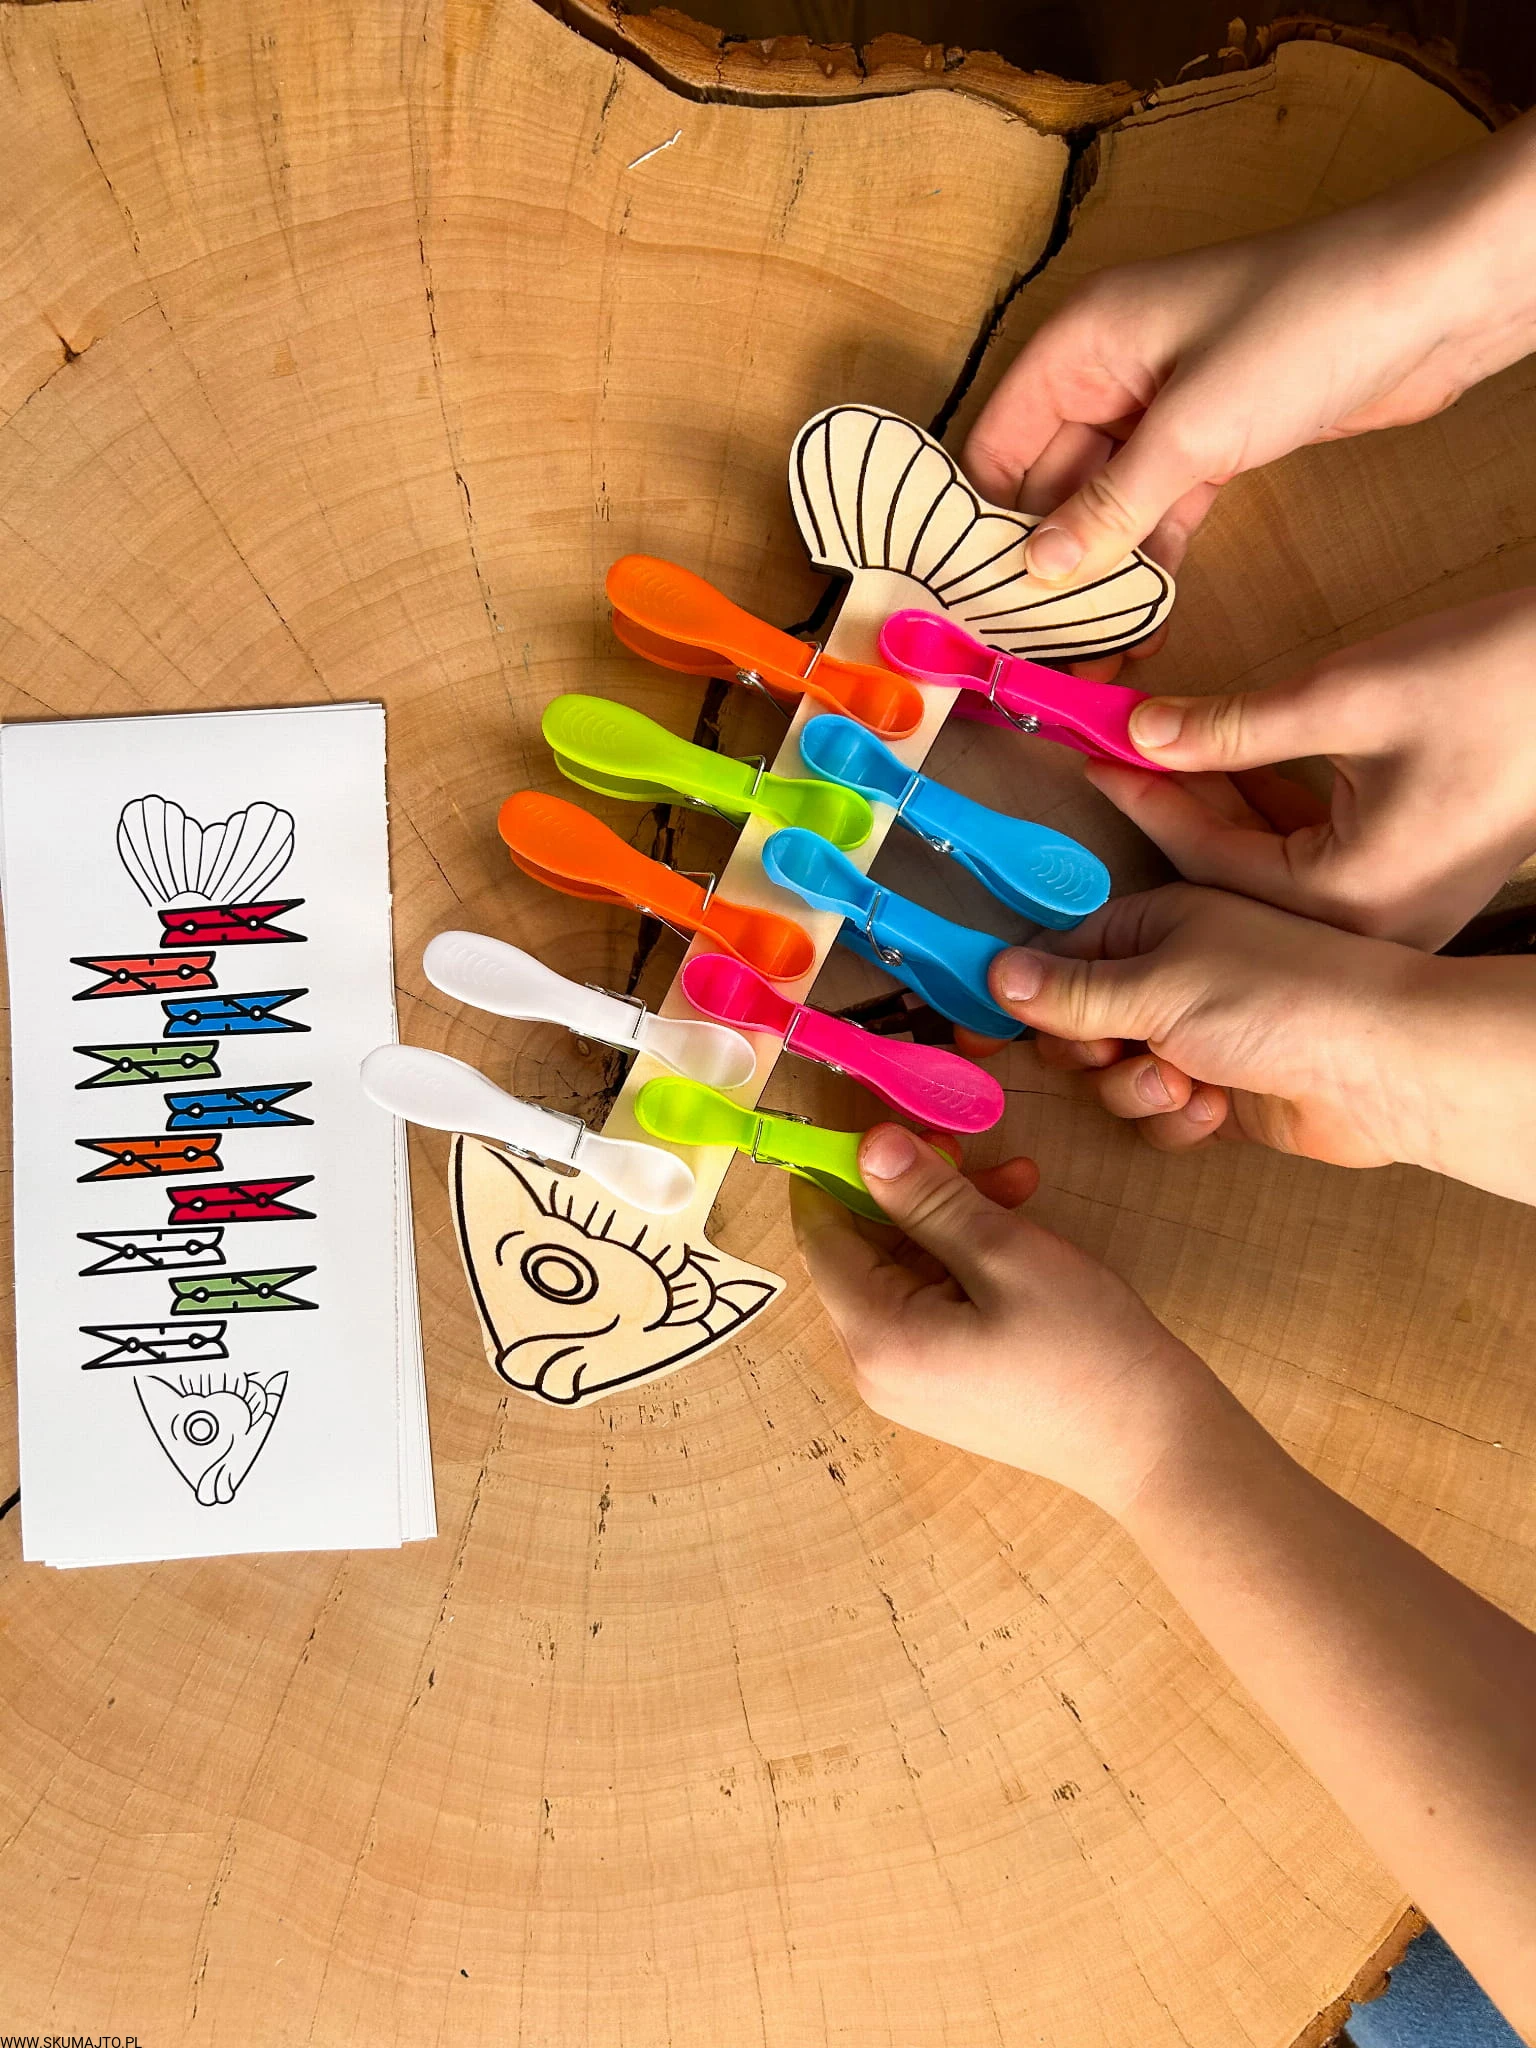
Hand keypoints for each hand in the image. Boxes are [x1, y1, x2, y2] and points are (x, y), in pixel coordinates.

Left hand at [790, 1127, 1226, 1517]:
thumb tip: (868, 1144)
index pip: (819, 1231)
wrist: (1154, 1446)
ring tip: (1019, 1183)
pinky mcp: (943, 1386)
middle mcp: (874, 1367)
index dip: (843, 1168)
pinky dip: (963, 1261)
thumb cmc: (1086, 1348)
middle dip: (915, 1190)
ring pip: (903, 1270)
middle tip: (972, 1149)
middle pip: (863, 1249)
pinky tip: (1018, 1230)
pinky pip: (929, 1303)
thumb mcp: (1005, 1252)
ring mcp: (907, 1383)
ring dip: (950, 1218)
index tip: (887, 1121)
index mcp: (876, 1337)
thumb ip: (928, 1197)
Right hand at [963, 109, 1535, 595]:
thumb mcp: (1192, 427)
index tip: (980, 599)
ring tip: (1086, 652)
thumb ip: (1108, 506)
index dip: (982, 521)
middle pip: (1047, 481)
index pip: (998, 442)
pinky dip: (1152, 562)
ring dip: (1100, 574)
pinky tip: (1144, 623)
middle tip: (1035, 646)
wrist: (1436, 301)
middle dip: (1043, 562)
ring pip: (1104, 504)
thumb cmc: (1310, 323)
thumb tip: (1038, 570)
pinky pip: (1159, 511)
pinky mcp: (1215, 439)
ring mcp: (1164, 407)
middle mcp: (1112, 371)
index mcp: (1083, 341)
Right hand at [982, 884, 1427, 1165]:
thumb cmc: (1276, 1001)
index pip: (1051, 958)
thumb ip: (1070, 989)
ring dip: (1138, 1091)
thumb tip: (993, 973)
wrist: (1380, 1071)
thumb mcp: (1158, 985)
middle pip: (1072, 1027)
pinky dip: (1178, 1120)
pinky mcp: (1215, 1091)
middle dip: (1090, 1052)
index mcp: (1149, 925)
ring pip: (1110, 1079)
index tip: (975, 1034)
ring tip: (1186, 1083)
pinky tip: (1218, 1109)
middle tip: (1123, 1050)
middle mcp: (1164, 976)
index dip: (1014, 999)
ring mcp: (1190, 1036)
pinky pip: (1156, 1116)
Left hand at [1095, 589, 1535, 948]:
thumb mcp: (1347, 697)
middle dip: (1173, 809)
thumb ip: (1232, 727)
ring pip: (1270, 870)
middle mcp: (1367, 926)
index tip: (1094, 757)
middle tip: (1113, 756)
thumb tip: (1143, 733)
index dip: (1144, 800)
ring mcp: (1394, 913)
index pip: (1208, 859)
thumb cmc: (1497, 684)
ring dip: (1217, 810)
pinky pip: (1313, 863)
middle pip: (1232, 877)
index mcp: (1348, 899)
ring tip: (1158, 752)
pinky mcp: (1411, 887)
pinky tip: (1226, 768)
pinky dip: (1269, 817)